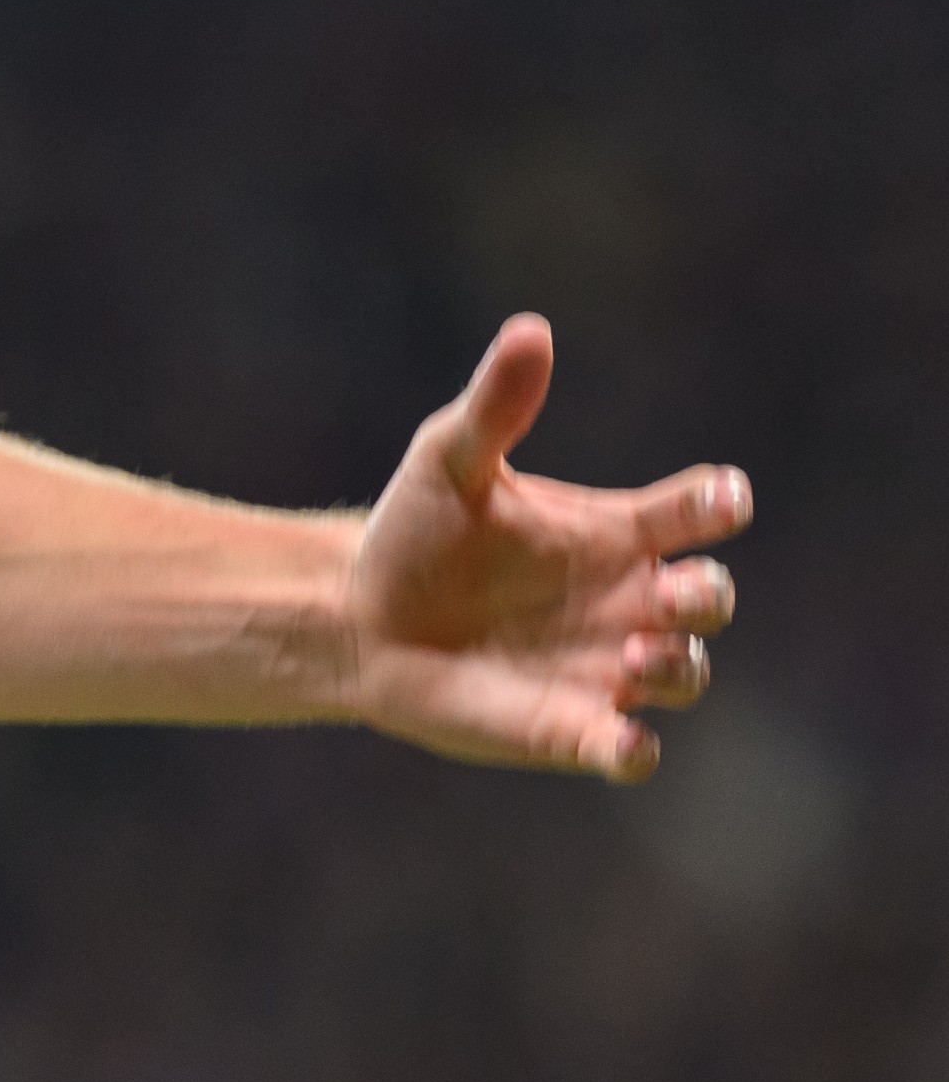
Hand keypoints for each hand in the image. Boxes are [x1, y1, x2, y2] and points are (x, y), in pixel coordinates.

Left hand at [336, 316, 748, 782]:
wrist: (359, 616)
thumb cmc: (414, 532)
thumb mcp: (447, 461)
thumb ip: (495, 406)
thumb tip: (529, 330)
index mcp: (612, 533)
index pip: (692, 514)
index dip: (716, 503)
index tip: (723, 495)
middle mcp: (626, 601)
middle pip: (708, 599)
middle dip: (707, 596)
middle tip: (673, 592)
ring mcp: (605, 667)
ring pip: (683, 674)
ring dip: (675, 667)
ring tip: (632, 653)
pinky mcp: (569, 727)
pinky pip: (625, 751)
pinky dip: (632, 752)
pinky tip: (623, 744)